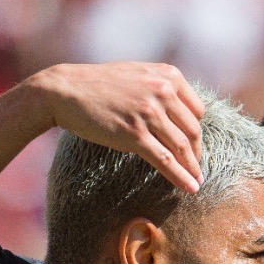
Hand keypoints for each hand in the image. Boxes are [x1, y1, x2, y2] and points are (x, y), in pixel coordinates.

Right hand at [32, 62, 205, 192]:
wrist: (65, 90)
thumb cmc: (100, 85)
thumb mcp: (138, 75)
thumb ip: (161, 88)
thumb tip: (181, 114)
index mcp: (168, 75)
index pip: (197, 110)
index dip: (197, 132)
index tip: (194, 145)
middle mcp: (162, 91)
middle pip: (193, 130)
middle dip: (196, 152)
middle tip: (196, 167)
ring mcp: (149, 112)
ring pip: (181, 147)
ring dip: (192, 168)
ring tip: (197, 182)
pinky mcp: (134, 134)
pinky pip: (165, 160)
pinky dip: (181, 176)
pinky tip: (190, 188)